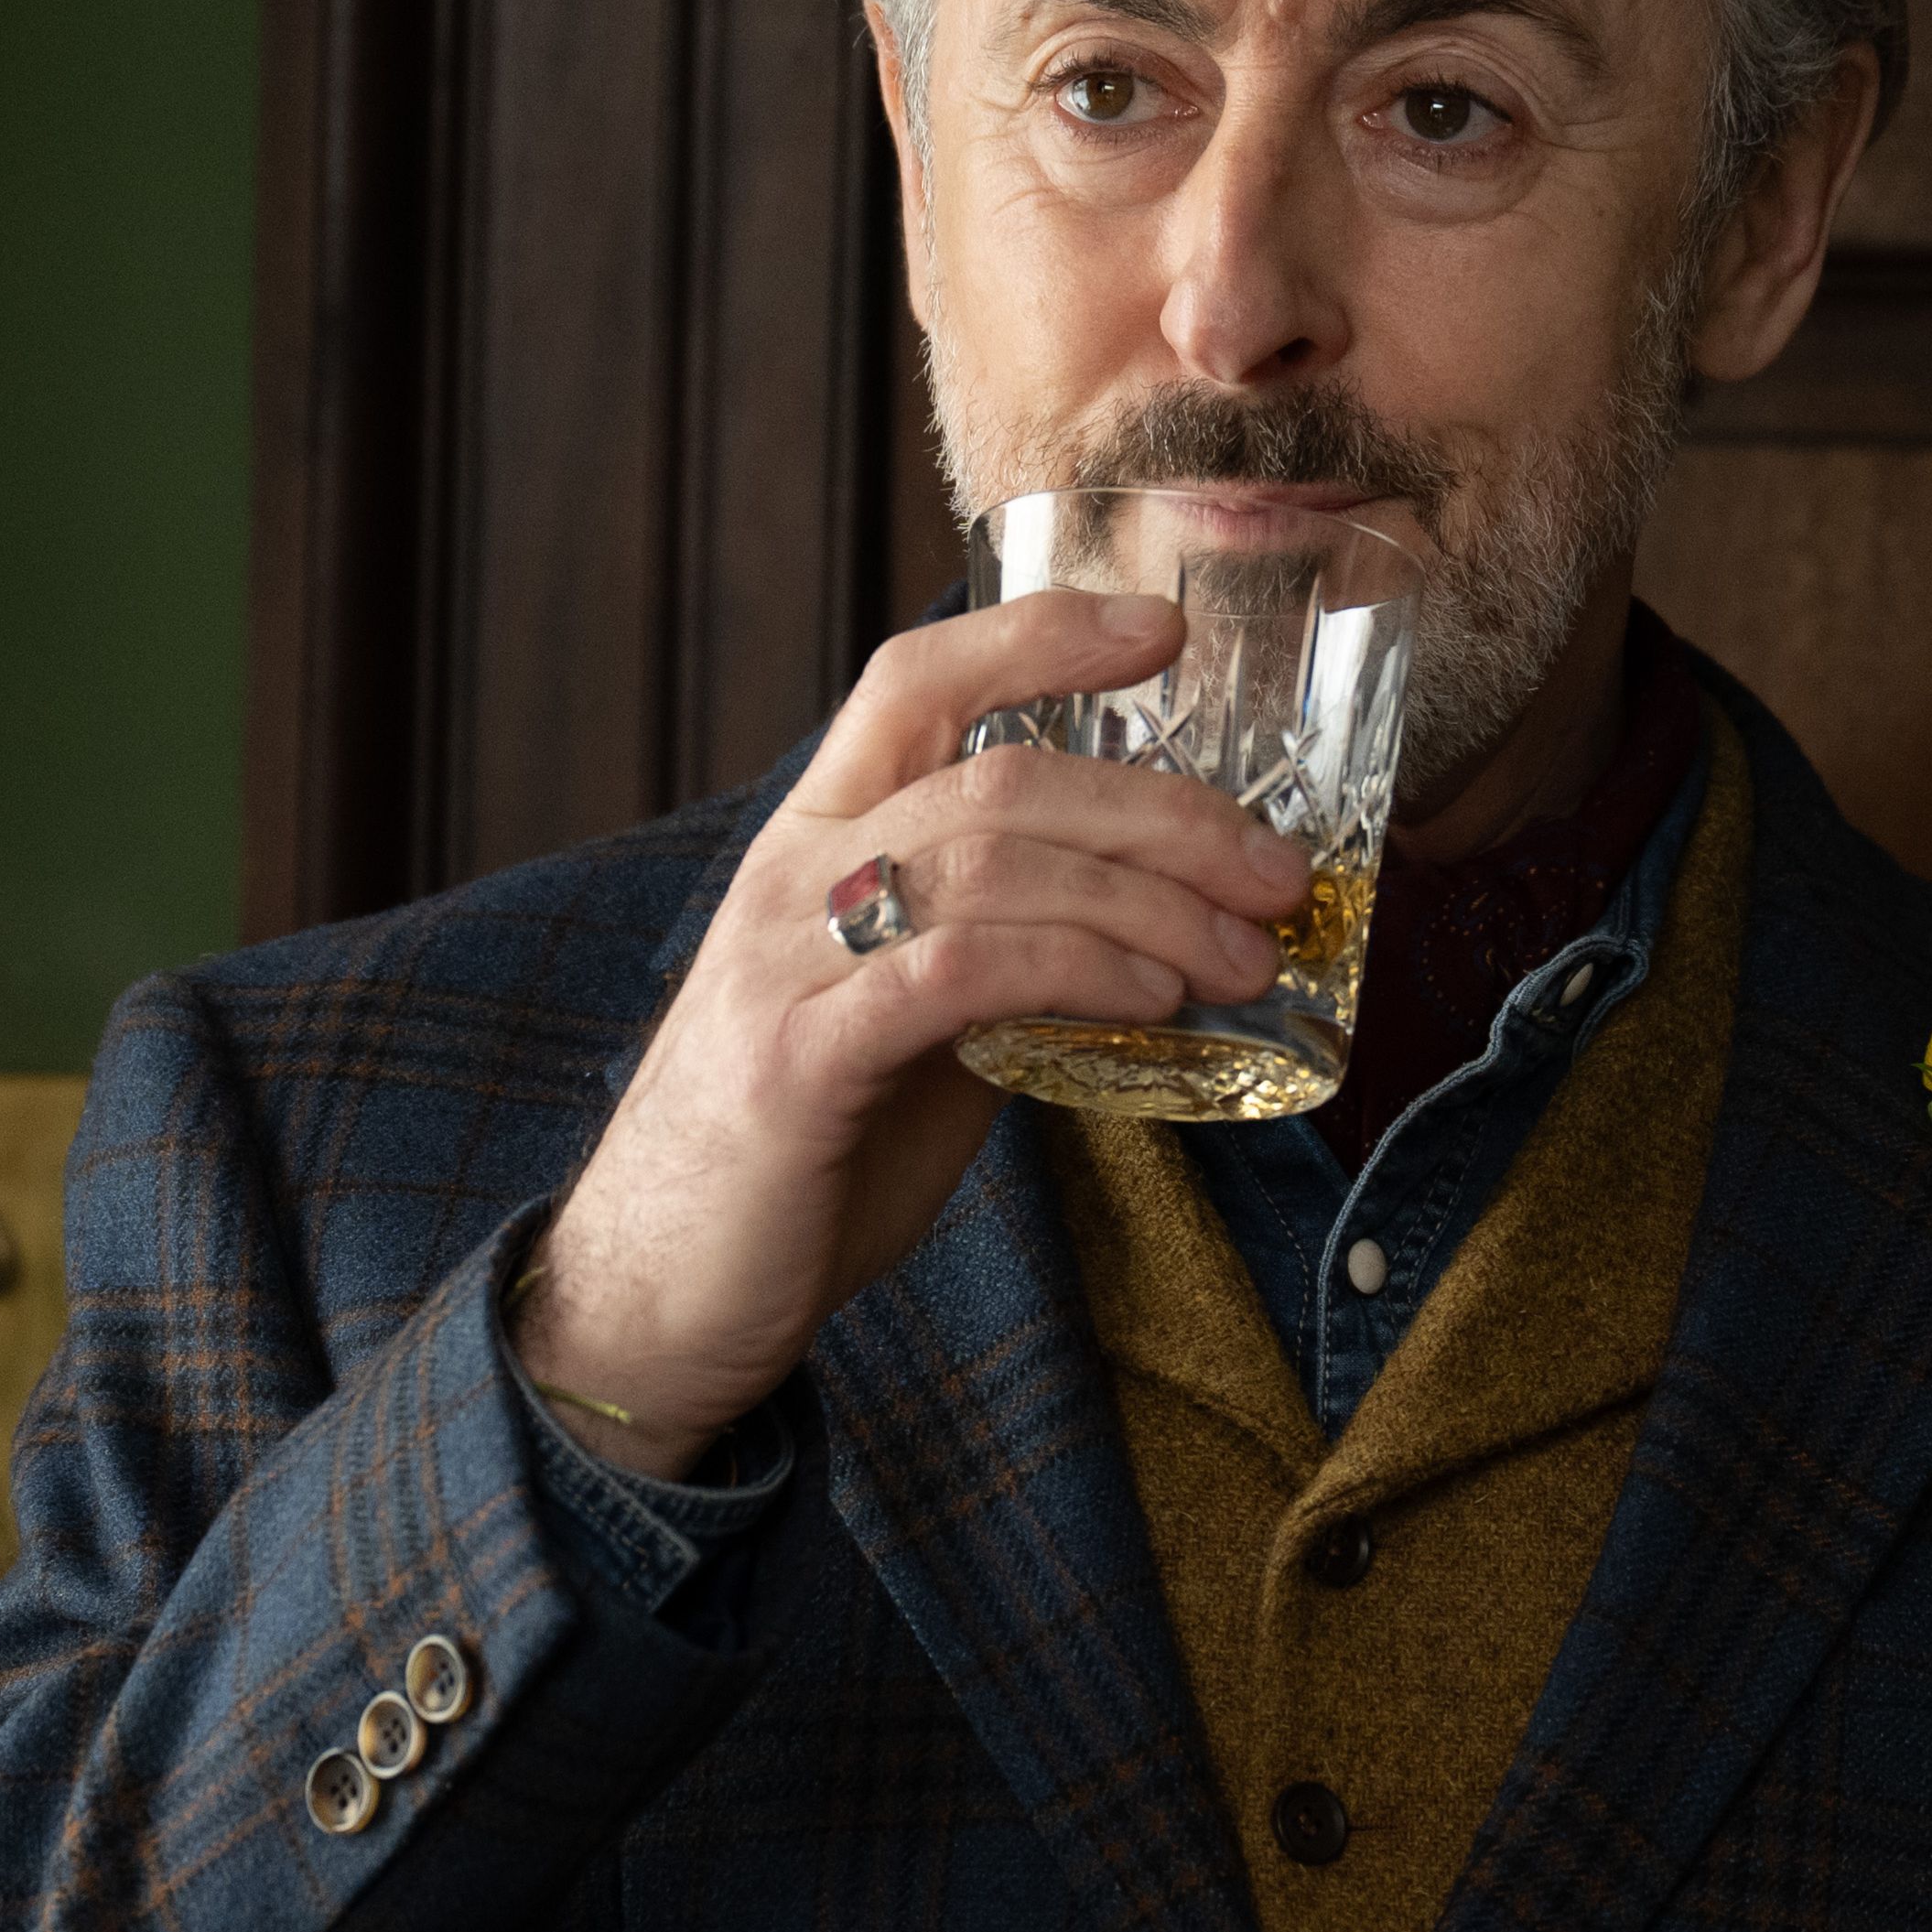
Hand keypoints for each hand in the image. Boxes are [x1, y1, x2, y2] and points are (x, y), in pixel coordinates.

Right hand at [511, 592, 1310, 1471]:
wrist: (654, 1303)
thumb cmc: (794, 1166)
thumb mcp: (907, 1035)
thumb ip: (992, 963)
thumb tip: (1136, 940)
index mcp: (814, 843)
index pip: (918, 681)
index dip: (1039, 633)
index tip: (1161, 629)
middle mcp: (791, 876)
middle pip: (999, 777)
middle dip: (1164, 813)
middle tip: (1278, 871)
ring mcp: (786, 963)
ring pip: (991, 862)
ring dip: (1149, 903)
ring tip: (1247, 955)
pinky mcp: (798, 1062)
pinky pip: (958, 973)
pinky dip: (1076, 969)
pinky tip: (1153, 1000)